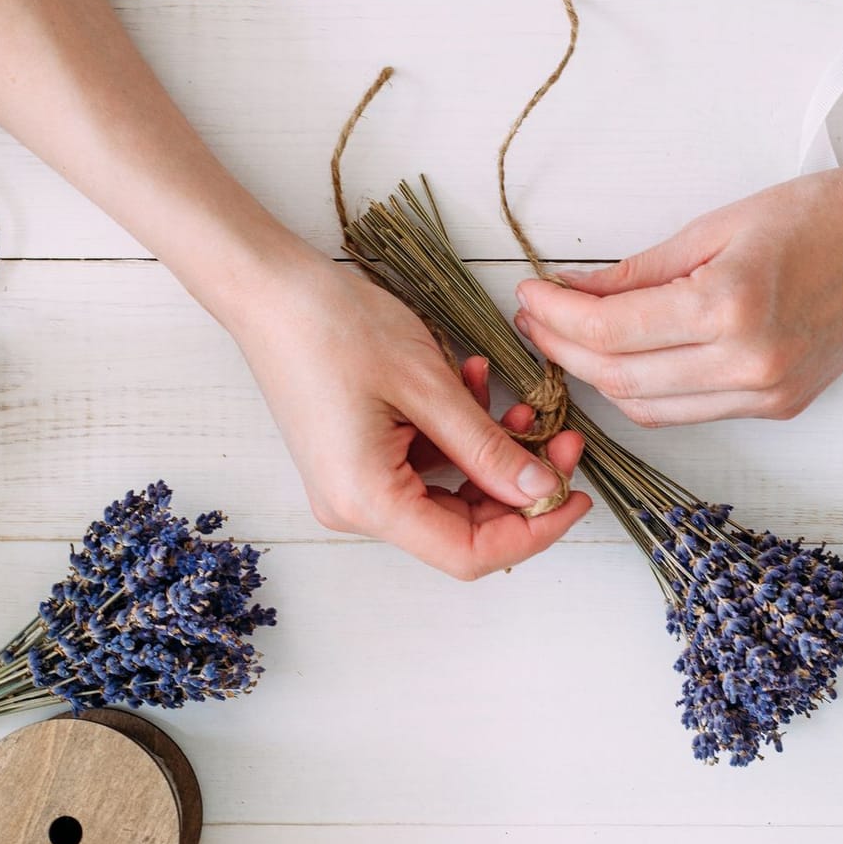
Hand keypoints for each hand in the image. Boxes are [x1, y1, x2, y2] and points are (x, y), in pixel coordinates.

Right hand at [228, 246, 590, 578]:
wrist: (268, 290)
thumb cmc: (334, 327)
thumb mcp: (428, 386)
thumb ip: (487, 448)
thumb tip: (540, 491)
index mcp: (368, 500)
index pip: (467, 553)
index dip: (531, 533)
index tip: (574, 496)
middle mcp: (356, 507)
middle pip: (461, 528)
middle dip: (520, 486)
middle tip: (564, 439)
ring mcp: (353, 484)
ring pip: (449, 493)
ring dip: (492, 453)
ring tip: (520, 401)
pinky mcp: (357, 459)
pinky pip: (424, 465)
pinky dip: (458, 434)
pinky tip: (473, 384)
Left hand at [512, 157, 842, 426]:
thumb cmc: (821, 214)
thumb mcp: (717, 225)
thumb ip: (638, 271)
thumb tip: (571, 292)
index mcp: (730, 307)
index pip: (610, 332)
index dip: (555, 317)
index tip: (528, 295)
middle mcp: (749, 363)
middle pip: (620, 379)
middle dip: (563, 351)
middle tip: (536, 318)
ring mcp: (767, 393)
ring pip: (649, 407)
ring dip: (600, 378)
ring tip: (569, 339)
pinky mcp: (780, 406)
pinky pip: (688, 412)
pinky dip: (646, 391)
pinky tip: (625, 360)